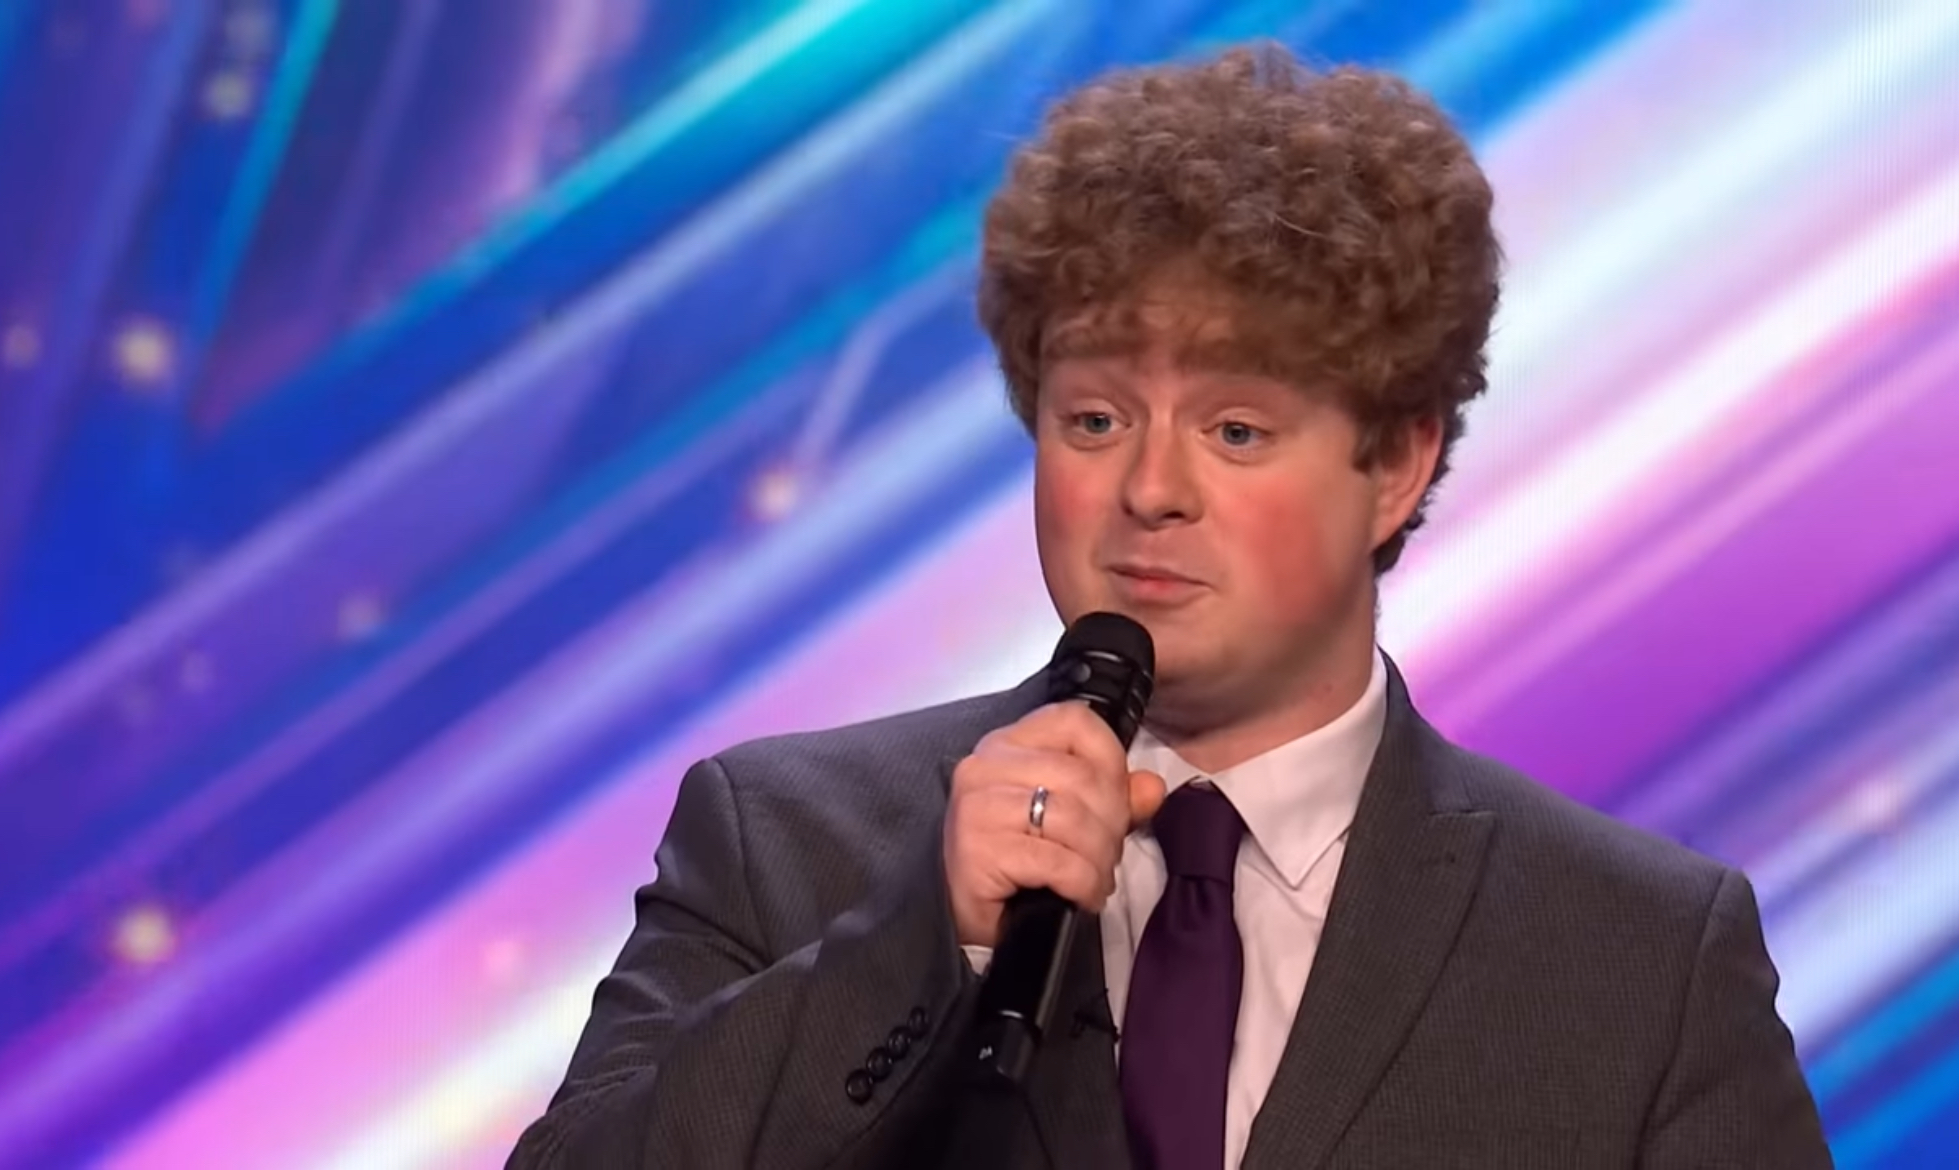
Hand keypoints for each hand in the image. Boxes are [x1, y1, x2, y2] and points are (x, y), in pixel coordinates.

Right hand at [944, 702, 1166, 947]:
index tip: (1117, 801)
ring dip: (1098, 858)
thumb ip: (1115, 797)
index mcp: (1008, 744)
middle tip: (1107, 855)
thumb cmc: (1017, 861)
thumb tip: (1152, 787)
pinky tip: (1081, 894)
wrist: (970, 918)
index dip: (1110, 760)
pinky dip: (1082, 882)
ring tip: (1095, 878)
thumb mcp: (1072, 820)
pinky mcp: (978, 848)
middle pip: (1081, 776)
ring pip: (1073, 818)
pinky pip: (1057, 860)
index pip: (1075, 722)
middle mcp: (986, 765)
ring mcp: (977, 805)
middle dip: (1111, 823)